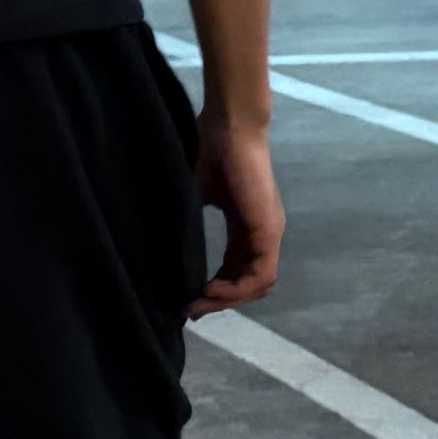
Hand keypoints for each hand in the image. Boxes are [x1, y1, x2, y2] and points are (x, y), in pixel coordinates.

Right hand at [190, 113, 282, 312]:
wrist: (228, 129)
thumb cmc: (211, 153)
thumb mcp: (198, 197)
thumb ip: (191, 222)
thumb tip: (168, 247)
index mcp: (248, 227)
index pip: (238, 270)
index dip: (216, 290)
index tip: (189, 301)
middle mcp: (263, 235)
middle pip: (250, 284)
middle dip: (220, 301)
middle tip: (191, 310)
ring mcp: (269, 233)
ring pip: (257, 284)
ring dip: (228, 299)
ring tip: (199, 303)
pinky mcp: (268, 230)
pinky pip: (260, 274)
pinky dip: (237, 288)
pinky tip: (211, 289)